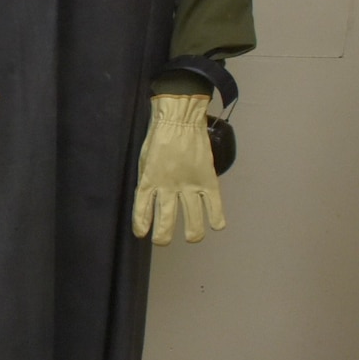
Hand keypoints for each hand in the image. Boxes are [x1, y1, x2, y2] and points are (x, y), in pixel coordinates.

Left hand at [131, 94, 226, 245]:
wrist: (180, 119)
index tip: (142, 234)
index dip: (141, 225)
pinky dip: (216, 218)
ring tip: (192, 238)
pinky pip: (214, 204)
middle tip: (163, 241)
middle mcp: (168, 186)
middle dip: (163, 237)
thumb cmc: (159, 138)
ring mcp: (189, 184)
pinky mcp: (207, 180)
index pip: (142, 211)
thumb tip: (149, 201)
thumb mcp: (145, 161)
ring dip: (192, 234)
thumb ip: (148, 182)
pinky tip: (216, 225)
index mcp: (149, 180)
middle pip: (166, 222)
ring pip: (193, 219)